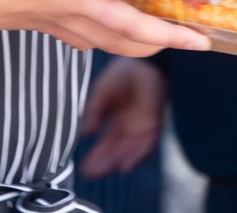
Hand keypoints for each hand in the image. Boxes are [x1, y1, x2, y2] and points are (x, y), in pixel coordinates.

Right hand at [0, 0, 209, 54]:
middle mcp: (71, 3)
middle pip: (131, 29)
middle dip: (170, 37)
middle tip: (201, 42)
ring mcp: (56, 20)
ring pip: (111, 43)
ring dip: (144, 47)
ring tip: (166, 46)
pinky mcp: (40, 25)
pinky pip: (84, 41)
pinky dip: (105, 42)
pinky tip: (107, 36)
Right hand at [78, 57, 164, 178]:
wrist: (145, 63)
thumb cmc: (124, 72)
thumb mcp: (102, 92)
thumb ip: (94, 112)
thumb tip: (85, 134)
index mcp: (116, 118)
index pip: (105, 142)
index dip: (95, 155)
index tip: (83, 168)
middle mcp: (129, 127)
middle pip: (115, 149)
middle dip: (103, 162)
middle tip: (89, 174)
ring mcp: (141, 127)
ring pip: (128, 150)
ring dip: (116, 162)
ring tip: (103, 172)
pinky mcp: (153, 124)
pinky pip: (145, 145)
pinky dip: (135, 156)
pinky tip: (124, 166)